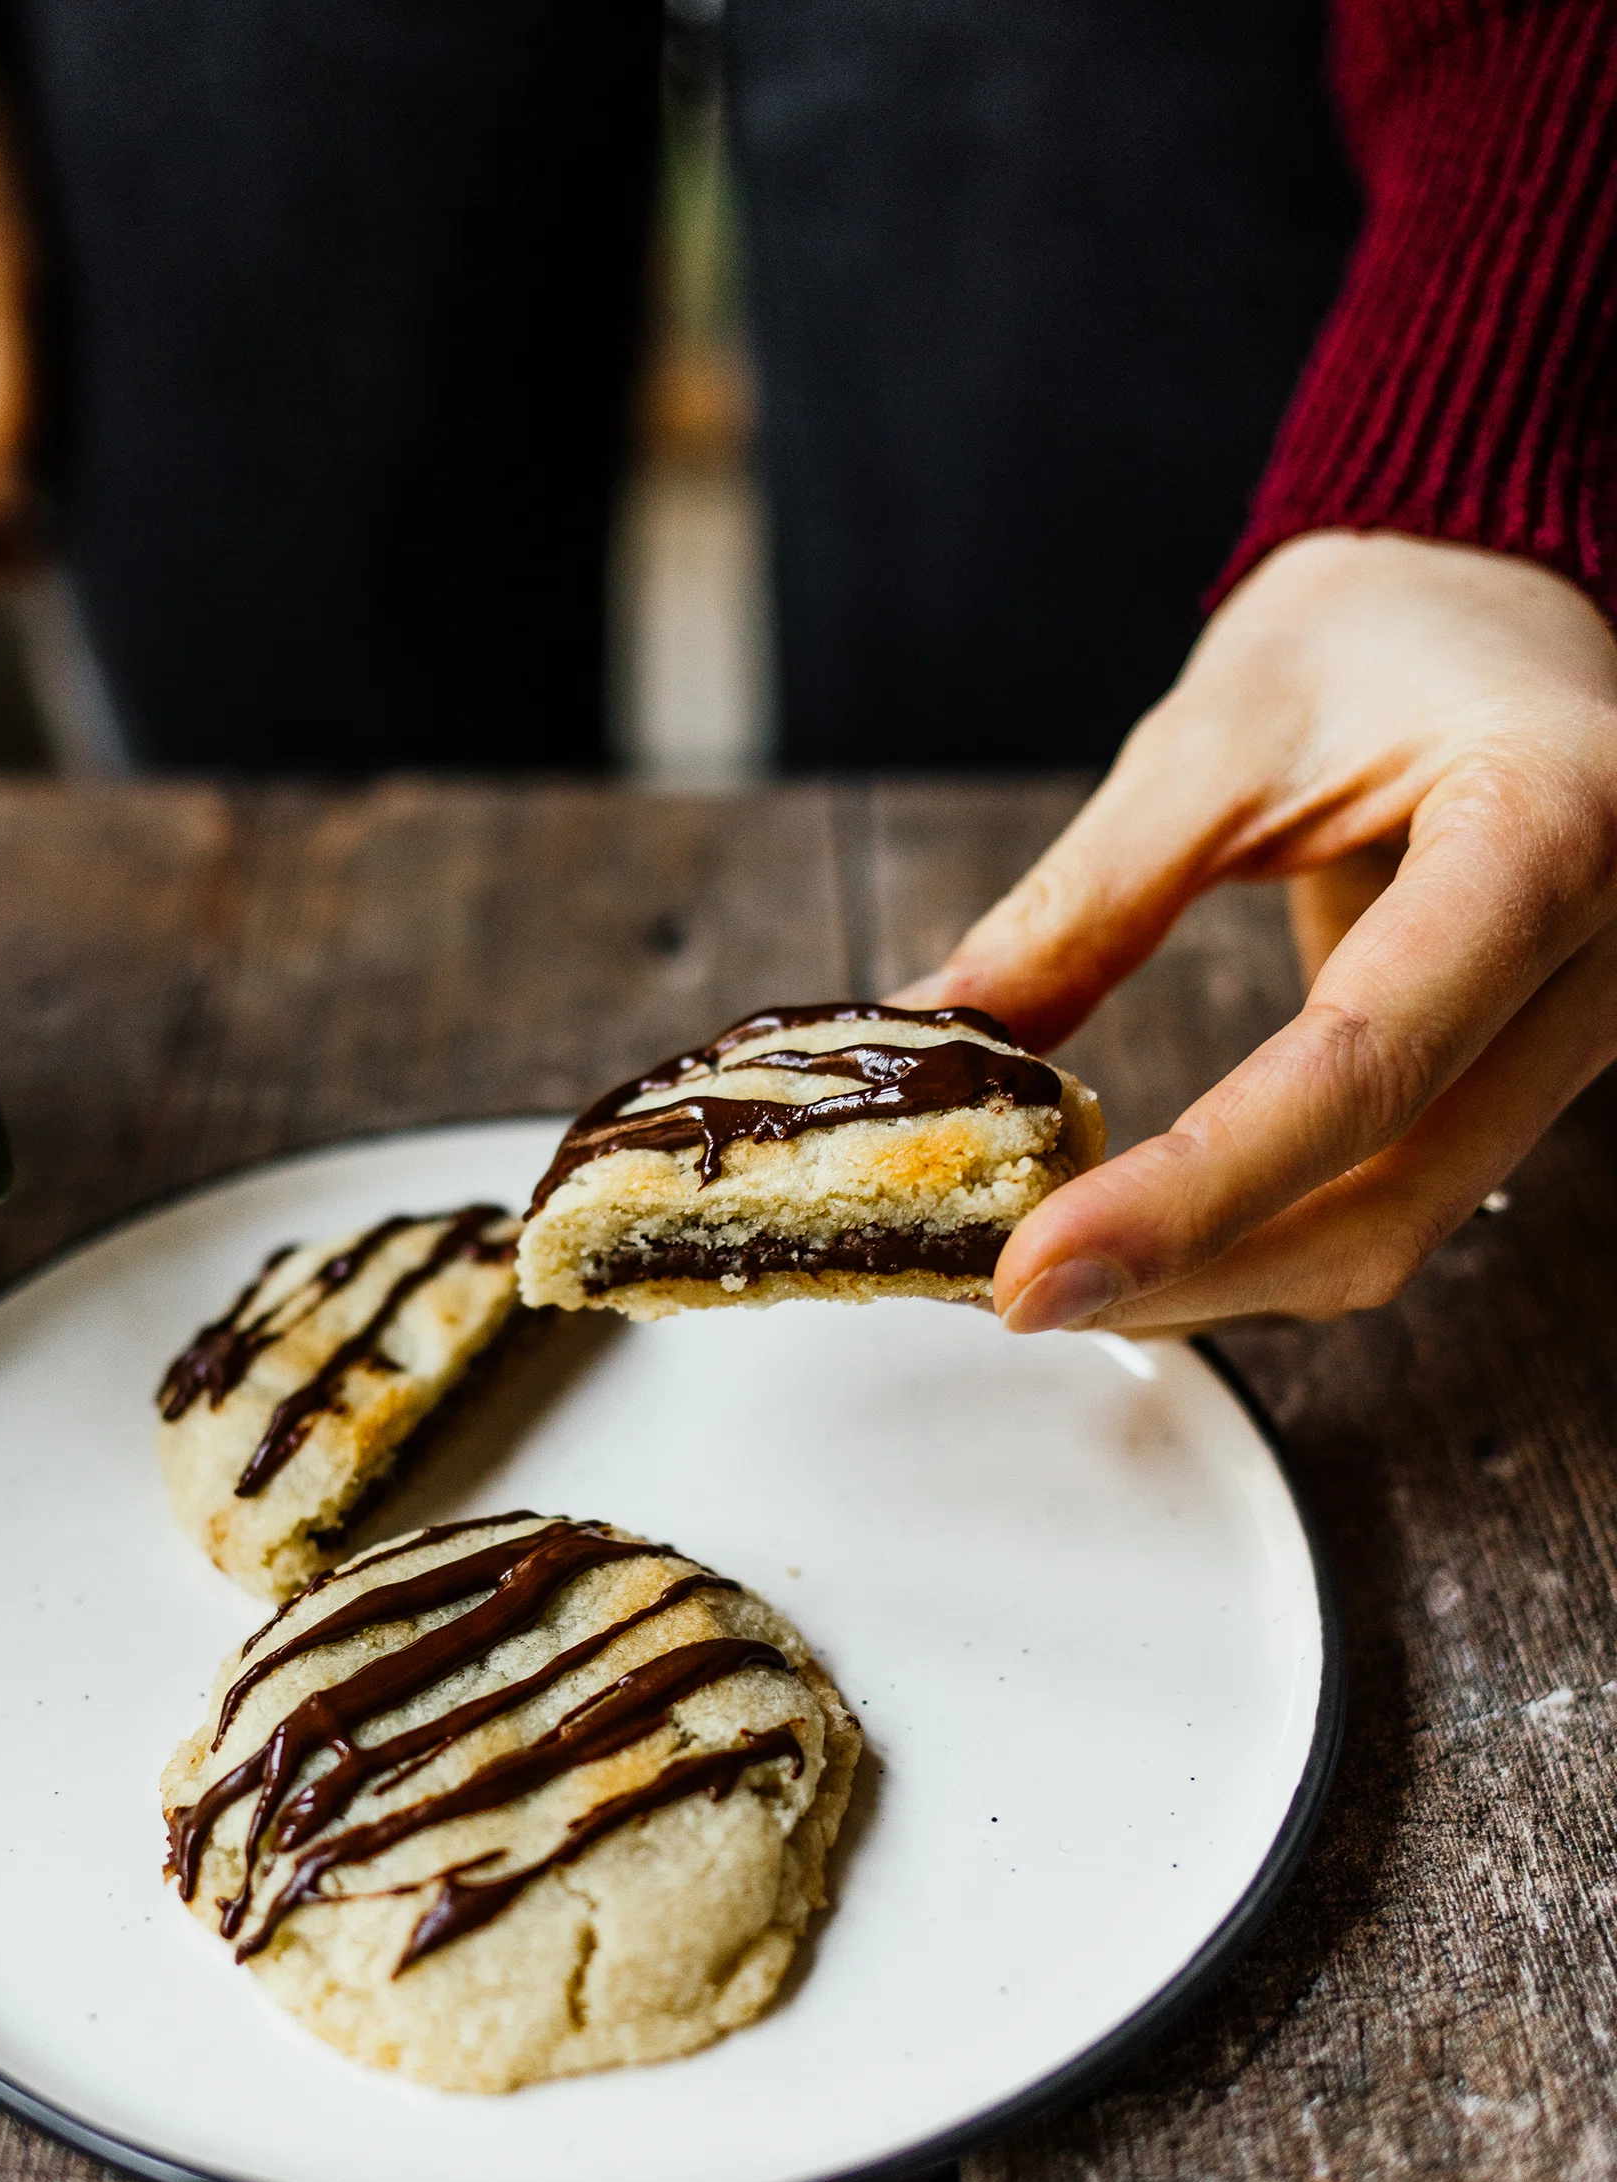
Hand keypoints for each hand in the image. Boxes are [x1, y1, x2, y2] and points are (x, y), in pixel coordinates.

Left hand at [904, 530, 1616, 1331]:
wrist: (1495, 597)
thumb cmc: (1372, 634)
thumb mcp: (1213, 742)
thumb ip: (1083, 906)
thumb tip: (926, 1040)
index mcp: (1553, 830)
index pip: (1362, 1068)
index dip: (1188, 1195)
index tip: (1033, 1271)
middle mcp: (1614, 950)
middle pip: (1396, 1190)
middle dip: (1193, 1270)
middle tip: (1011, 1291)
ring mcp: (1596, 1019)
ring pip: (1405, 1214)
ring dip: (1220, 1268)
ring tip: (1056, 1265)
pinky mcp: (1542, 1060)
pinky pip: (1405, 1179)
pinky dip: (1266, 1219)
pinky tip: (1144, 1224)